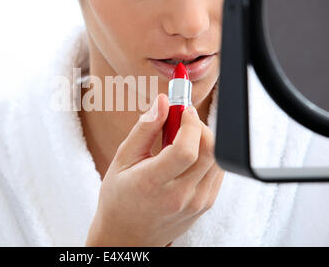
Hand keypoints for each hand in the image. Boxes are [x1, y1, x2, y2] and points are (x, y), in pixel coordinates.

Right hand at [86, 94, 224, 246]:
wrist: (127, 235)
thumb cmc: (120, 197)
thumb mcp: (123, 159)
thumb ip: (145, 128)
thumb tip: (163, 102)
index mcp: (153, 183)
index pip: (186, 150)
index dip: (190, 123)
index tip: (183, 109)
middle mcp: (180, 196)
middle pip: (209, 151)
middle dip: (199, 126)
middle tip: (183, 119)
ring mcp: (196, 203)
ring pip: (217, 159)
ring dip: (205, 139)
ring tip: (183, 138)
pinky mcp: (205, 205)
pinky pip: (217, 171)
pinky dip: (207, 155)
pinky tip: (188, 155)